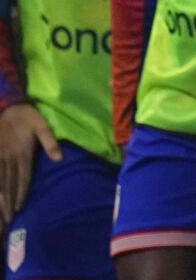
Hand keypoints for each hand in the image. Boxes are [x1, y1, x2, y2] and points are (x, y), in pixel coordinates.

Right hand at [0, 104, 61, 227]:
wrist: (7, 106)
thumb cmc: (27, 116)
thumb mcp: (42, 125)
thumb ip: (50, 141)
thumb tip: (59, 158)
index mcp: (23, 153)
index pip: (22, 177)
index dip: (21, 193)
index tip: (19, 208)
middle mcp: (9, 157)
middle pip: (8, 183)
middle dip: (8, 202)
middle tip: (6, 219)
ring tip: (0, 213)